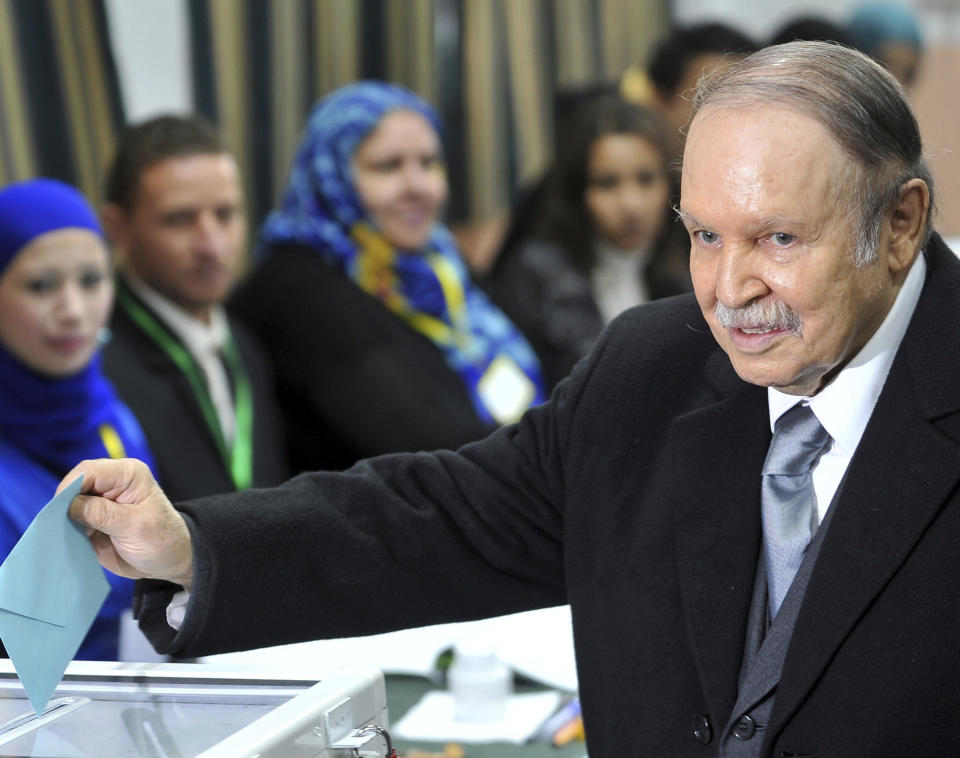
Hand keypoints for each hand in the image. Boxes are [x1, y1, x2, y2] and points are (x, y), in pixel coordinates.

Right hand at [61, 458, 193, 588]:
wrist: (168, 560)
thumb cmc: (162, 539)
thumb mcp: (136, 527)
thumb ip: (104, 514)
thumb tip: (71, 505)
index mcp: (127, 474)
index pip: (89, 471)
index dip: (71, 487)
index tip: (60, 510)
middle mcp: (111, 484)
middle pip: (75, 485)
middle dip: (64, 504)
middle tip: (61, 527)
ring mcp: (100, 502)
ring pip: (68, 504)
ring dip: (63, 520)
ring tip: (65, 537)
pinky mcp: (92, 520)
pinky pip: (70, 521)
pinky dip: (66, 530)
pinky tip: (67, 542)